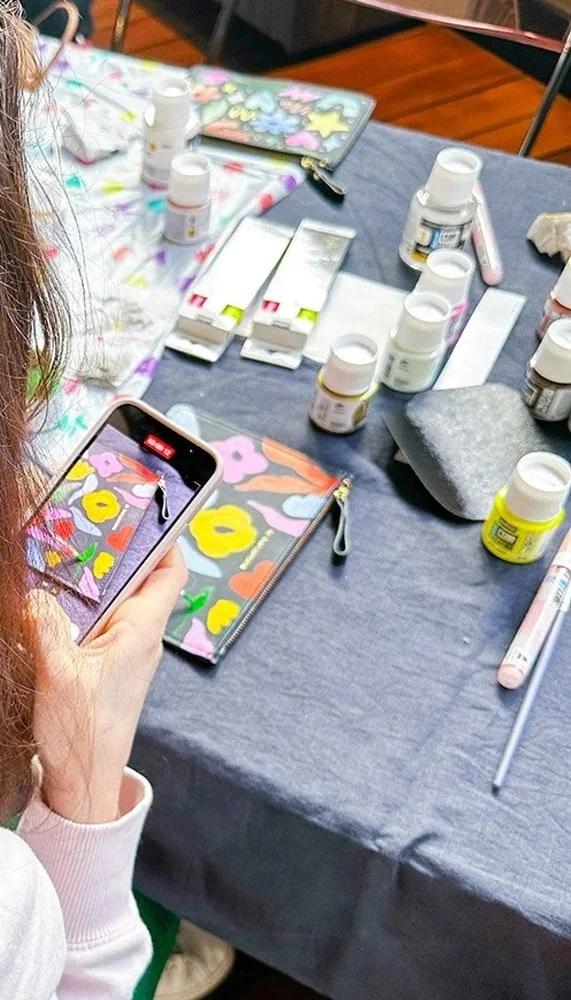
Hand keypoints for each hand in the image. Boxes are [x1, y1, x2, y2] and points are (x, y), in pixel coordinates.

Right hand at [29, 547, 186, 823]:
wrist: (85, 785)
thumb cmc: (83, 737)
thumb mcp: (58, 675)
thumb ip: (47, 626)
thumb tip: (36, 595)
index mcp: (140, 632)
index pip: (167, 573)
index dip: (164, 538)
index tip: (151, 511)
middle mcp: (140, 638)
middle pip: (139, 580)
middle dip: (118, 552)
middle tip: (89, 527)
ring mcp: (125, 654)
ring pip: (117, 602)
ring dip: (95, 582)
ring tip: (66, 560)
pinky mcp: (108, 668)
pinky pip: (101, 626)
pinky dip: (83, 609)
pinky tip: (57, 607)